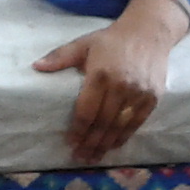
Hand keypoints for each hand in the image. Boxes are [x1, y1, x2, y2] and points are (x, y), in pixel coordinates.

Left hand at [34, 14, 174, 165]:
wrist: (149, 32)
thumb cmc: (111, 40)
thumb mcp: (83, 44)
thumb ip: (60, 57)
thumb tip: (36, 67)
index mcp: (100, 75)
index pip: (86, 111)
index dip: (78, 130)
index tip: (70, 143)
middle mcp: (121, 87)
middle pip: (103, 123)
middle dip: (90, 143)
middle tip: (80, 157)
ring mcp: (139, 94)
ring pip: (119, 126)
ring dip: (106, 145)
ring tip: (94, 157)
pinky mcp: (152, 98)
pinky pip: (136, 123)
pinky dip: (124, 137)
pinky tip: (114, 146)